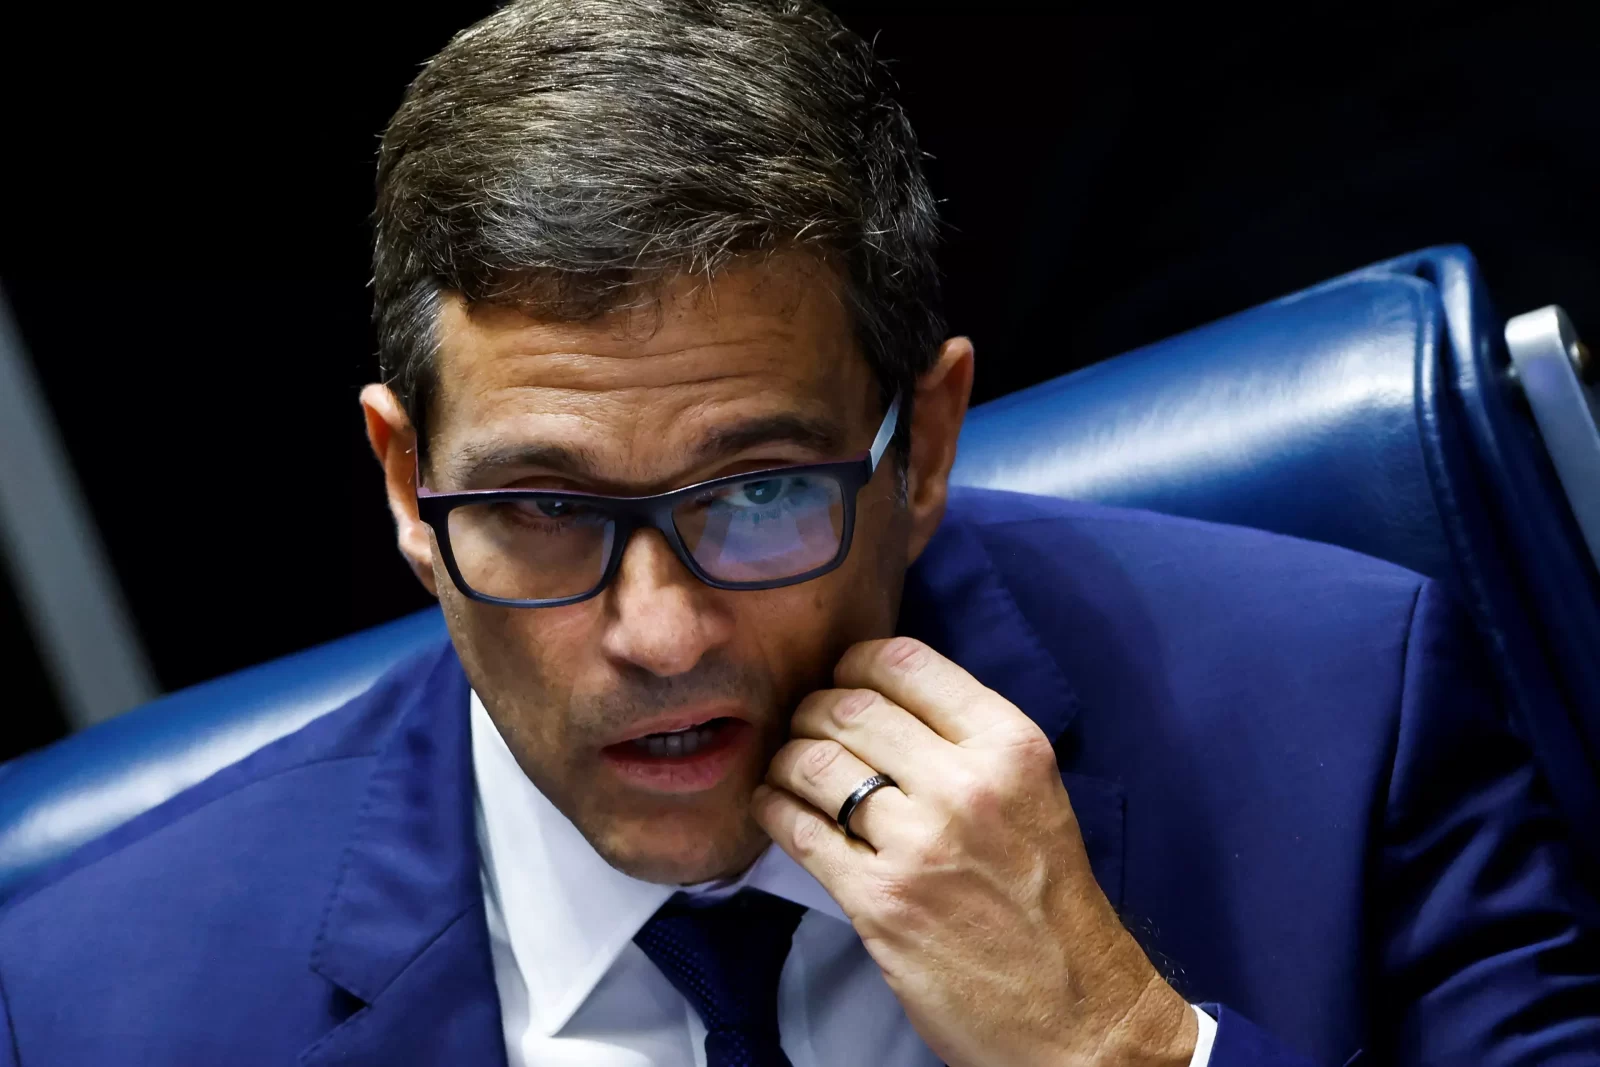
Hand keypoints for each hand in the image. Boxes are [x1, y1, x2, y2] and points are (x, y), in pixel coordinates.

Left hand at [753, 637, 1196, 1066]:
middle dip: (813, 712)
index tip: (841, 680)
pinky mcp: (880, 901)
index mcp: (1010, 745)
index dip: (854, 664)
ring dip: (787, 761)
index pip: (903, 661)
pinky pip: (799, 829)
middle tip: (807, 730)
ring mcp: (919, 843)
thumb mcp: (1031, 790)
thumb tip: (877, 696)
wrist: (1075, 1009)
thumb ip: (964, 739)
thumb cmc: (1047, 898)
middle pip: (848, 707)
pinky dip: (774, 809)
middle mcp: (966, 784)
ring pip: (813, 763)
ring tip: (789, 772)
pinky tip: (775, 808)